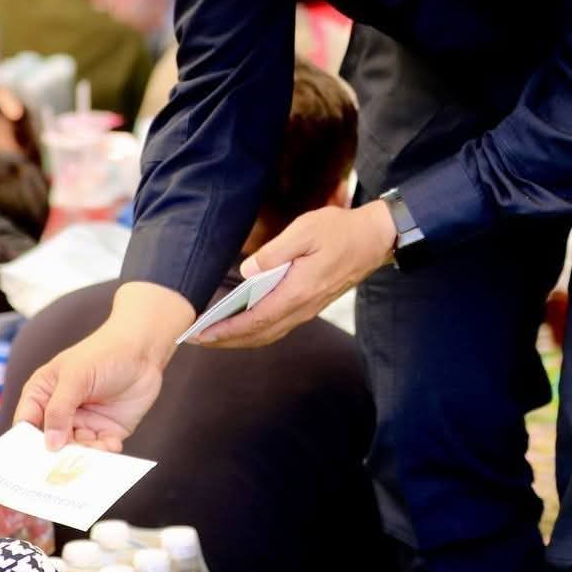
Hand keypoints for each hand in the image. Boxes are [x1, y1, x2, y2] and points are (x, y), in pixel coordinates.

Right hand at [14, 282, 193, 451]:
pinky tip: (111, 446)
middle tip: (59, 472)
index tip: (26, 466)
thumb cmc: (104, 353)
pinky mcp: (106, 431)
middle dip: (55, 458)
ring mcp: (83, 424)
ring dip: (82, 458)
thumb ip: (59, 409)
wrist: (144, 350)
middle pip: (50, 445)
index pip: (25, 425)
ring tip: (91, 458)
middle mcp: (60, 414)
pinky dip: (104, 454)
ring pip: (75, 451)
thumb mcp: (76, 376)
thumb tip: (50, 444)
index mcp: (42, 395)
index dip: (23, 445)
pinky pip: (100, 451)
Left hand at [198, 202, 395, 349]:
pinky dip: (256, 331)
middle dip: (226, 340)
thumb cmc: (340, 231)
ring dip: (240, 338)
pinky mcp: (311, 304)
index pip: (255, 320)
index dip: (226, 330)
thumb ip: (275, 252)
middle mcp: (303, 307)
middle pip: (259, 334)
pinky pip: (279, 326)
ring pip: (269, 333)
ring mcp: (308, 309)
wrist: (375, 239)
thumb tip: (247, 269)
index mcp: (298, 291)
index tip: (201, 333)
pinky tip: (242, 324)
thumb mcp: (306, 230)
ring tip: (213, 335)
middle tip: (196, 339)